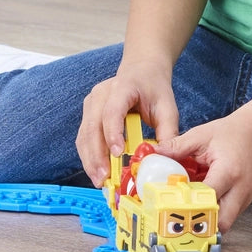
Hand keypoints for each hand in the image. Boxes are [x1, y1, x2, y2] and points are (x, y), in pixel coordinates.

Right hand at [75, 60, 178, 187]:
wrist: (142, 71)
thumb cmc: (154, 88)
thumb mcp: (167, 107)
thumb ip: (168, 132)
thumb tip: (164, 159)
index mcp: (122, 87)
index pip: (112, 111)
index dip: (113, 133)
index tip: (118, 154)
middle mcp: (101, 94)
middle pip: (93, 126)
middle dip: (97, 155)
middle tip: (104, 178)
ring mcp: (91, 103)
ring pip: (85, 135)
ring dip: (90, 160)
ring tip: (100, 181)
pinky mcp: (88, 114)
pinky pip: (84, 138)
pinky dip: (89, 156)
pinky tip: (97, 171)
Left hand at [157, 115, 251, 231]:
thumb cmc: (231, 133)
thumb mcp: (201, 135)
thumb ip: (177, 146)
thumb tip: (155, 153)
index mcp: (228, 172)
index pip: (207, 198)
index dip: (188, 204)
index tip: (169, 205)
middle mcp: (239, 190)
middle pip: (220, 223)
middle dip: (199, 223)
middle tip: (179, 215)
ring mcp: (244, 199)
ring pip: (225, 224)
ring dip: (206, 220)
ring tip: (188, 209)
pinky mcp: (244, 202)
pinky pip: (228, 217)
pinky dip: (213, 214)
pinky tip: (201, 203)